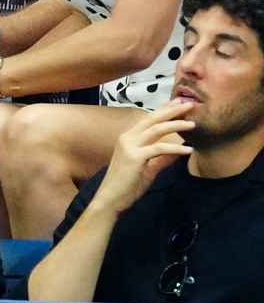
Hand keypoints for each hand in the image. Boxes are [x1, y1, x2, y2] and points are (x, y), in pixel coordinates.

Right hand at [92, 100, 194, 214]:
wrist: (111, 199)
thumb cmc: (127, 185)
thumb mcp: (148, 168)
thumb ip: (162, 158)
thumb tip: (179, 150)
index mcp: (128, 138)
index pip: (148, 120)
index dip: (164, 110)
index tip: (178, 104)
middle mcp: (127, 138)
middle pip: (152, 119)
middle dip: (171, 110)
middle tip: (188, 103)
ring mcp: (129, 146)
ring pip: (156, 130)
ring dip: (175, 124)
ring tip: (192, 123)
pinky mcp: (135, 157)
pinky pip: (159, 149)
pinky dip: (175, 148)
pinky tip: (188, 149)